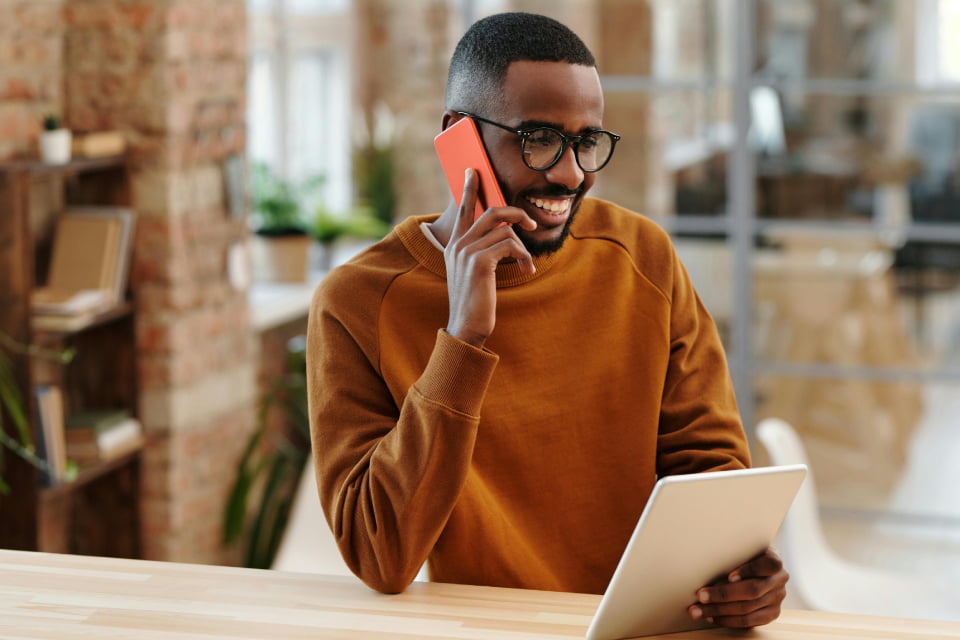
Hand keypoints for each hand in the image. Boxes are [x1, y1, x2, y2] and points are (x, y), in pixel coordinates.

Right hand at [444, 169, 535, 346]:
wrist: (467, 327)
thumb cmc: (475, 303)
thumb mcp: (475, 273)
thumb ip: (484, 252)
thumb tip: (506, 236)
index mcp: (454, 246)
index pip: (463, 210)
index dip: (470, 189)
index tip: (473, 171)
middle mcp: (457, 245)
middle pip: (491, 212)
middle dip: (516, 214)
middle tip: (531, 225)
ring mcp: (466, 252)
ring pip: (506, 232)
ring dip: (523, 249)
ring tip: (527, 266)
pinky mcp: (479, 261)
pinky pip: (510, 246)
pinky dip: (523, 257)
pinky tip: (526, 271)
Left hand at [687, 547, 787, 627]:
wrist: (759, 569)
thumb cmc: (745, 557)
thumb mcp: (744, 550)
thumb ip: (734, 554)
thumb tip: (704, 557)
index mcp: (774, 560)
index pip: (769, 565)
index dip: (749, 571)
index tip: (729, 577)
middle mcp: (779, 580)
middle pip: (752, 590)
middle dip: (723, 594)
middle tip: (700, 595)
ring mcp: (777, 598)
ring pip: (748, 608)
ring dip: (720, 610)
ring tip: (699, 610)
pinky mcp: (772, 613)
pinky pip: (749, 621)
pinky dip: (728, 620)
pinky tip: (712, 617)